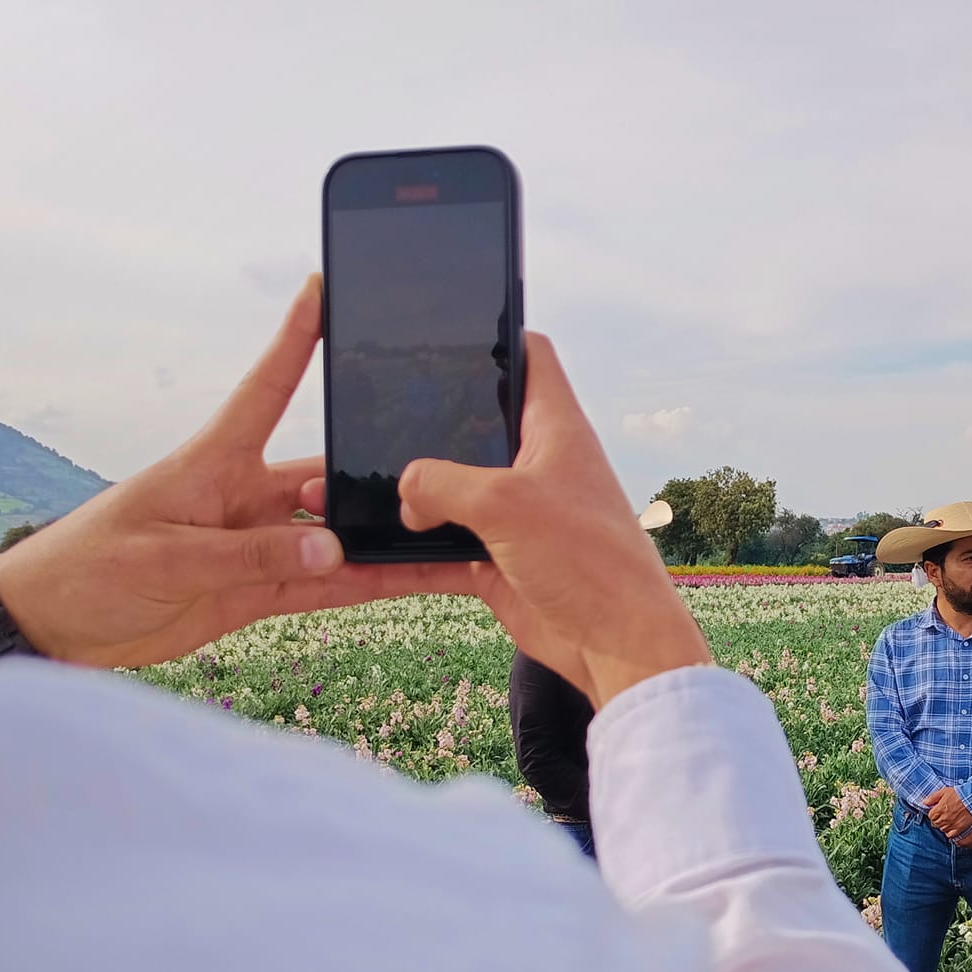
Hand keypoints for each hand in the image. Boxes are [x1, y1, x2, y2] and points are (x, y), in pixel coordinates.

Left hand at [0, 278, 450, 669]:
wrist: (49, 626)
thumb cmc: (87, 569)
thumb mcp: (166, 558)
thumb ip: (250, 554)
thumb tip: (332, 548)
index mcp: (213, 462)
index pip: (267, 387)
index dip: (297, 339)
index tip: (325, 288)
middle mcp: (243, 495)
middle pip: (327, 476)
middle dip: (379, 472)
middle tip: (438, 476)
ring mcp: (255, 543)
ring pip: (337, 535)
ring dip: (385, 538)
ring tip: (448, 537)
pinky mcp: (255, 588)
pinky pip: (325, 583)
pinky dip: (368, 581)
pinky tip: (413, 578)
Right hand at [324, 329, 710, 709]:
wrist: (617, 646)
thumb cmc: (586, 562)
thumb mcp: (505, 503)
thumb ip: (442, 483)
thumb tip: (404, 491)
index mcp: (554, 427)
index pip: (529, 355)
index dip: (495, 331)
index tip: (448, 325)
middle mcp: (535, 465)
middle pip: (474, 422)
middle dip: (427, 420)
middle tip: (375, 411)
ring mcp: (515, 515)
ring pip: (449, 490)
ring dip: (408, 494)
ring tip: (354, 482)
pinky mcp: (498, 561)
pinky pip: (441, 547)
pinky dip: (409, 550)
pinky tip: (368, 548)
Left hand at [926, 785, 971, 837]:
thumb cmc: (958, 794)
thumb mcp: (944, 792)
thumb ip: (933, 798)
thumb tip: (924, 802)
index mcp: (939, 809)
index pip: (931, 816)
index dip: (934, 813)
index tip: (937, 811)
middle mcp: (944, 818)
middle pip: (936, 823)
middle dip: (938, 819)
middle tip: (943, 815)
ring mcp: (951, 824)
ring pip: (942, 829)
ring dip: (944, 825)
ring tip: (948, 820)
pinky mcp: (959, 828)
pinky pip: (950, 835)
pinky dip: (950, 832)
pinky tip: (952, 827)